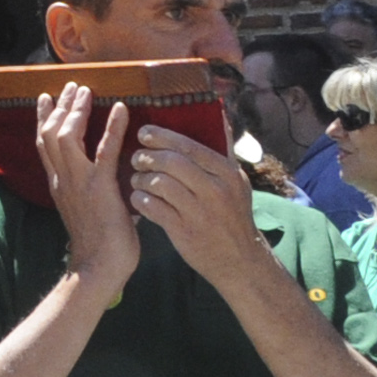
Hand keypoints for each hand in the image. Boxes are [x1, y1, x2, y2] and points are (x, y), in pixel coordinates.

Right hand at [38, 85, 140, 295]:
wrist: (98, 268)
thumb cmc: (98, 247)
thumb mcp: (86, 213)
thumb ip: (91, 193)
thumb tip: (113, 183)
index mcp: (58, 185)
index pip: (43, 144)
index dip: (42, 118)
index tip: (45, 98)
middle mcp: (62, 179)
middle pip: (50, 133)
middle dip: (59, 107)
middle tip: (69, 87)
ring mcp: (79, 182)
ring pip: (66, 136)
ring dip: (76, 110)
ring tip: (86, 92)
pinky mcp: (101, 187)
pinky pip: (104, 151)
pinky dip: (112, 127)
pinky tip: (121, 109)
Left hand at [129, 122, 264, 288]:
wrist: (241, 261)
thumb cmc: (232, 215)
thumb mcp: (236, 183)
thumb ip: (222, 151)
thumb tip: (218, 115)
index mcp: (228, 173)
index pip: (189, 146)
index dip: (162, 136)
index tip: (144, 133)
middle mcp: (216, 190)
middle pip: (171, 162)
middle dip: (147, 156)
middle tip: (136, 158)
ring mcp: (200, 212)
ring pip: (158, 183)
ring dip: (140, 179)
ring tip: (136, 179)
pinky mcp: (184, 231)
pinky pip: (152, 207)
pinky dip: (140, 200)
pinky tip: (139, 199)